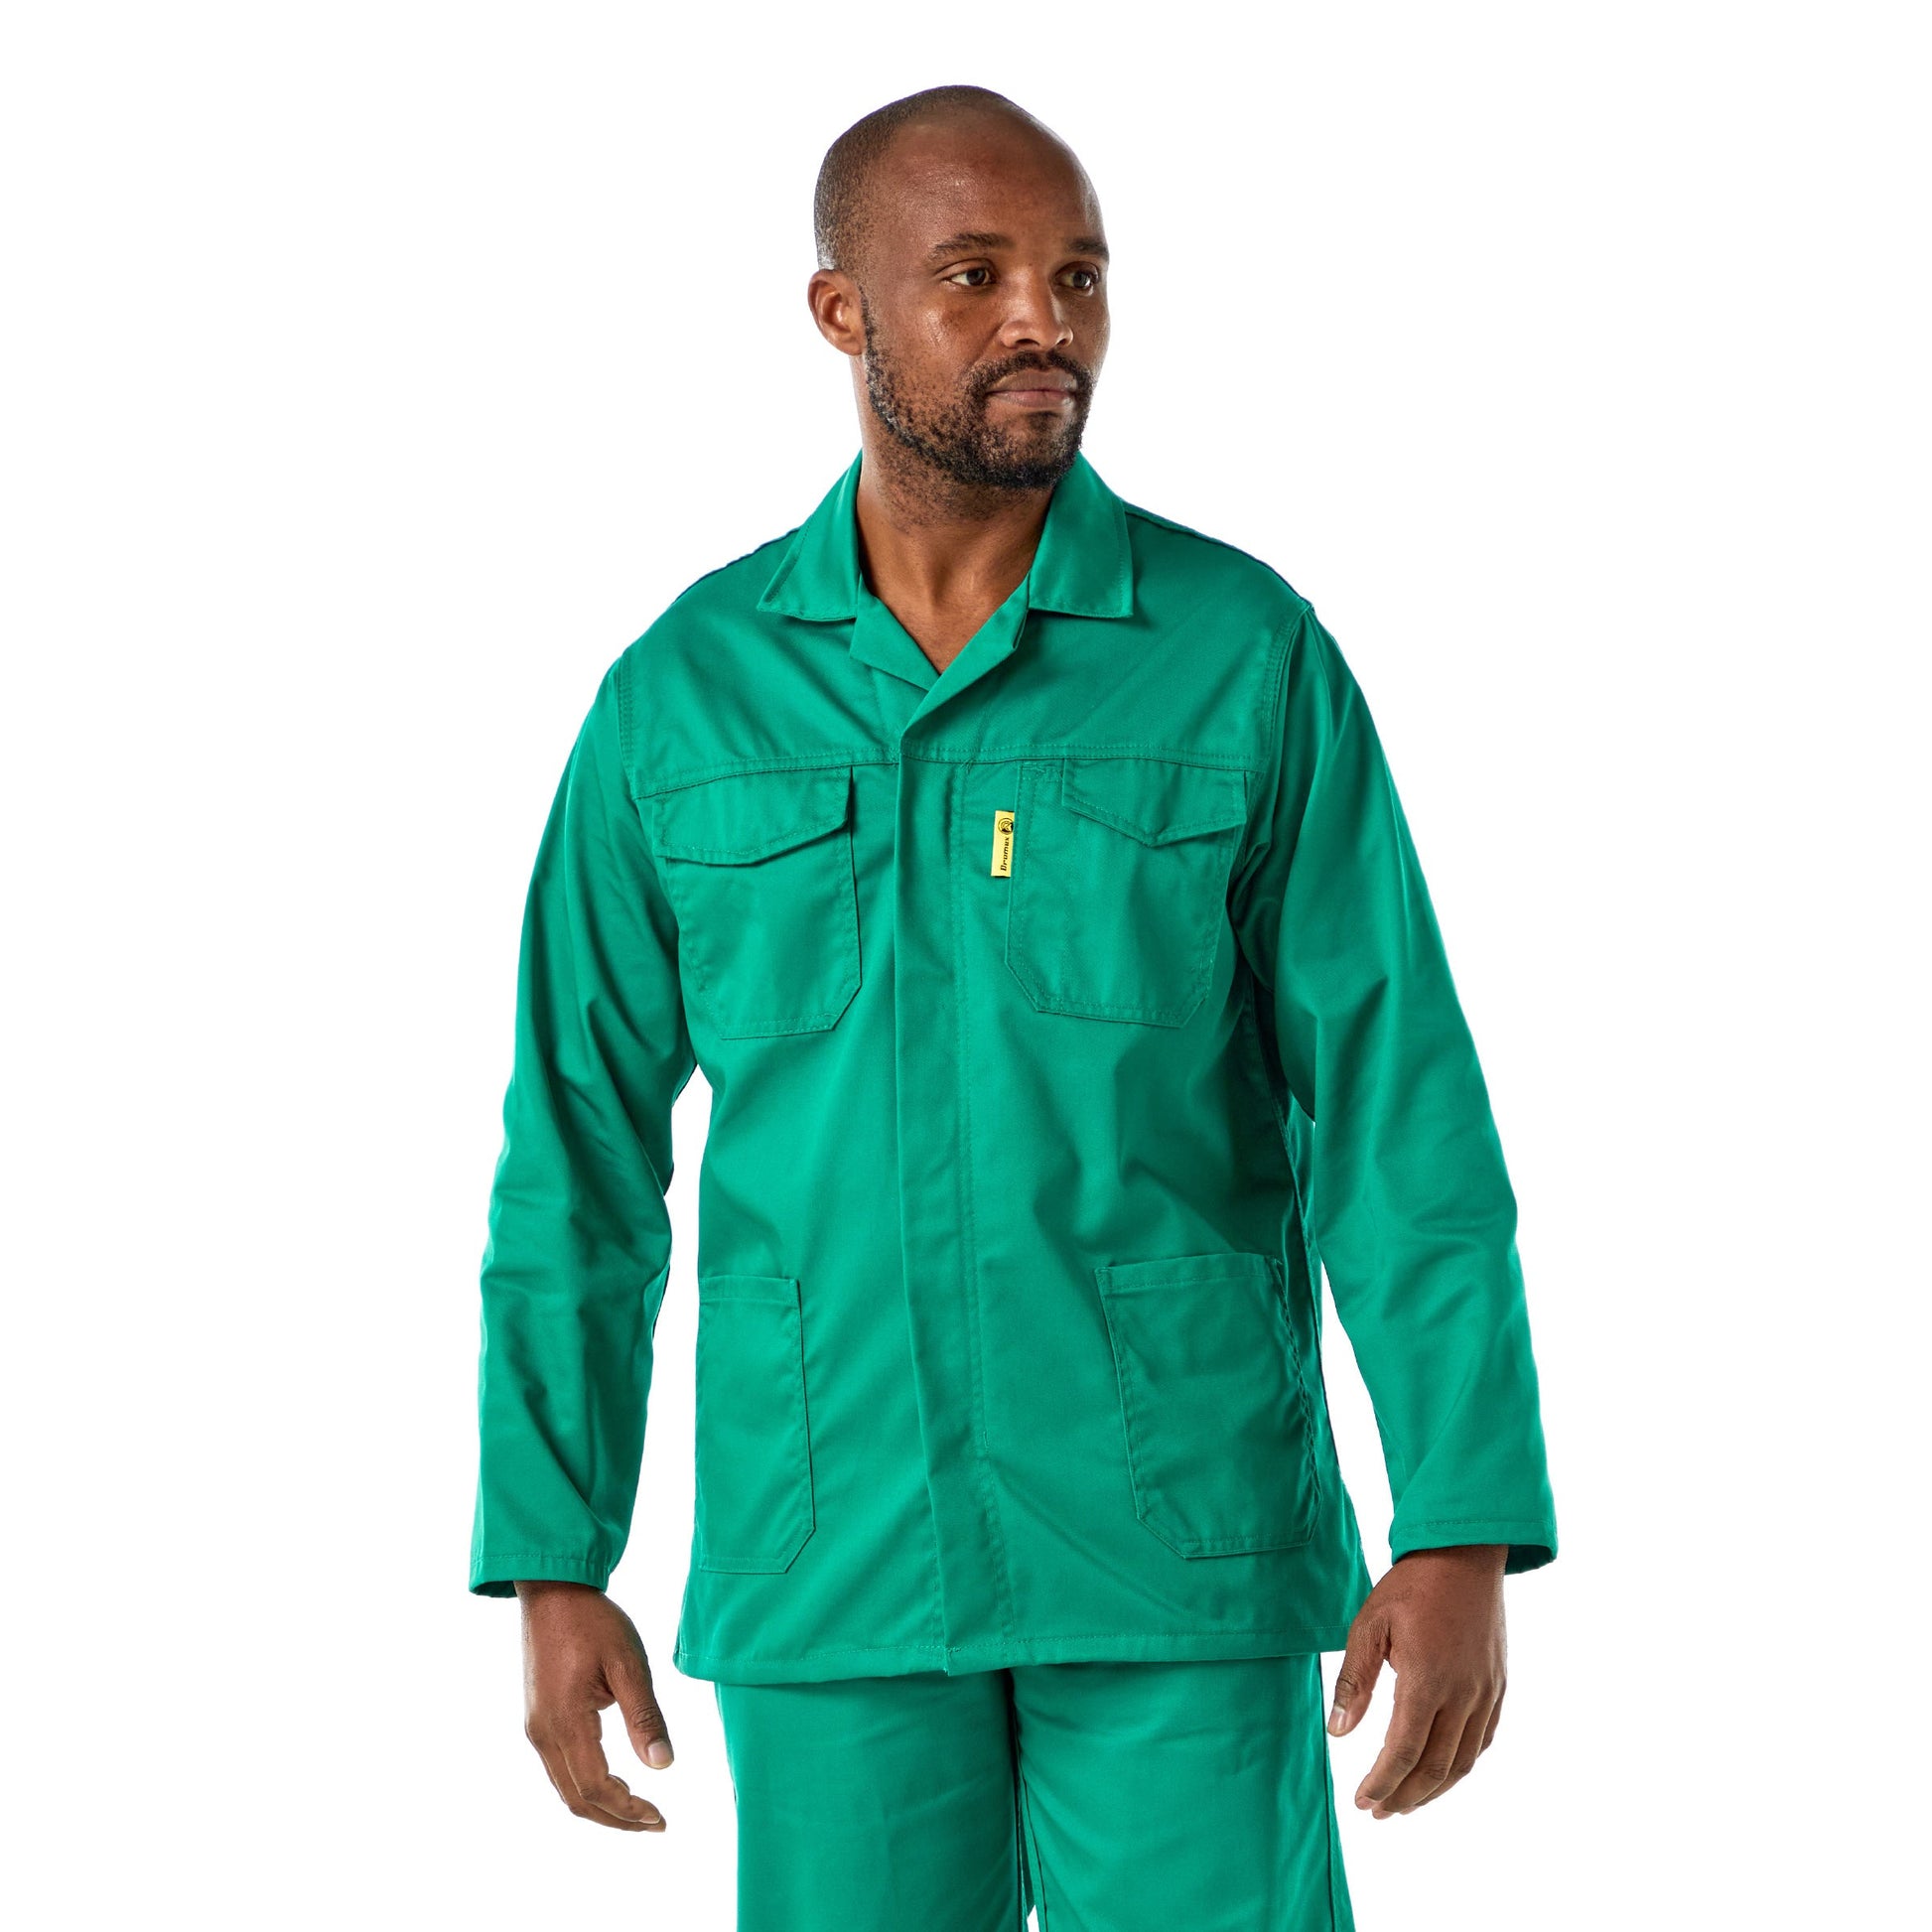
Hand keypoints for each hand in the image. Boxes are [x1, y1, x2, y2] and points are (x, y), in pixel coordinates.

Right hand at [516, 1580, 673, 1831]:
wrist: (552, 1591)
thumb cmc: (593, 1621)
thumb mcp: (628, 1663)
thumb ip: (644, 1717)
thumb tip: (663, 1766)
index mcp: (566, 1722)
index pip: (597, 1788)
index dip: (629, 1811)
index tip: (660, 1817)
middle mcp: (543, 1734)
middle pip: (578, 1799)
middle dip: (617, 1818)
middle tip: (655, 1822)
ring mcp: (536, 1728)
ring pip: (566, 1788)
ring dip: (601, 1805)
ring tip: (639, 1810)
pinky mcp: (537, 1719)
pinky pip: (559, 1769)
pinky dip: (586, 1787)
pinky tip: (613, 1783)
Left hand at [1327, 1544, 1507, 1817]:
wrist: (1464, 1554)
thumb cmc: (1411, 1586)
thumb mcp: (1369, 1625)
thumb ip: (1355, 1682)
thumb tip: (1338, 1732)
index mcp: (1427, 1681)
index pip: (1403, 1752)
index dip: (1382, 1783)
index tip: (1362, 1801)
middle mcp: (1463, 1695)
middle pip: (1434, 1768)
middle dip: (1403, 1797)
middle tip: (1378, 1812)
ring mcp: (1486, 1693)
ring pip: (1462, 1762)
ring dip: (1433, 1791)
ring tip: (1405, 1804)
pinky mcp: (1498, 1686)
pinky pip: (1483, 1741)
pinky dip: (1460, 1766)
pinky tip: (1440, 1772)